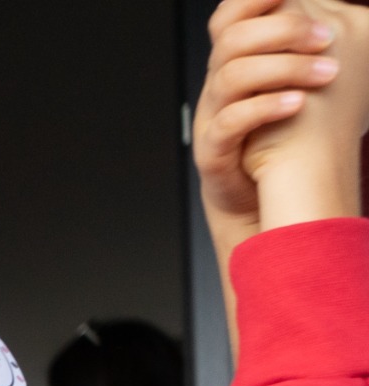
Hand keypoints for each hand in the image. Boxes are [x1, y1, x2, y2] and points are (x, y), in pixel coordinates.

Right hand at [197, 0, 367, 239]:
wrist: (261, 197)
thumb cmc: (284, 138)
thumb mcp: (298, 82)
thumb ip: (309, 47)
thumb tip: (340, 19)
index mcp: (237, 63)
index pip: (230, 16)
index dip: (253, 0)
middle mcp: (220, 85)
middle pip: (232, 38)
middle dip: (284, 31)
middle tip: (326, 39)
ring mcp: (214, 117)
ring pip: (231, 76)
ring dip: (285, 68)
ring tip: (326, 75)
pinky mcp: (213, 151)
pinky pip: (229, 122)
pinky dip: (265, 108)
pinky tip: (297, 104)